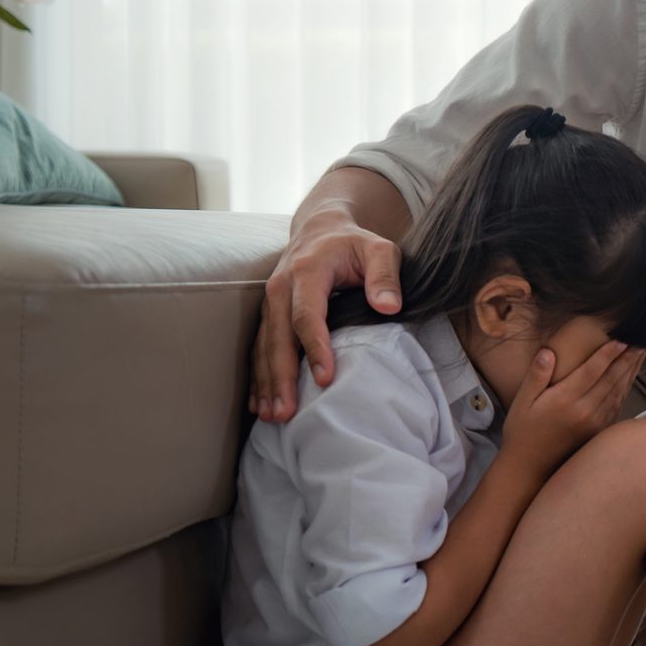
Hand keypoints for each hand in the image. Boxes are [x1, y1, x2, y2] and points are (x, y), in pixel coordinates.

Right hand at [250, 218, 401, 422]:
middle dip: (280, 376)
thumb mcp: (380, 249)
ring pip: (263, 346)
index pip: (307, 315)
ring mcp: (270, 301)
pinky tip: (257, 404)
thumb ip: (385, 275)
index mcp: (307, 271)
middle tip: (286, 413)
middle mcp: (280, 287)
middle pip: (278, 337)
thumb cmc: (355, 243)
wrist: (320, 228)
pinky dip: (257, 376)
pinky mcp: (267, 313)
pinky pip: (258, 347)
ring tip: (271, 416)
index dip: (315, 348)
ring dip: (265, 383)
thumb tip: (389, 307)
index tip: (324, 379)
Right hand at [503, 341, 645, 478]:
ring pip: (619, 391)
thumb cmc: (523, 430)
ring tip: (641, 353)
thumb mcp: (523, 401)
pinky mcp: (599, 431)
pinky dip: (626, 388)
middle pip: (612, 379)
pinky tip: (630, 377)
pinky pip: (617, 405)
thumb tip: (548, 351)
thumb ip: (537, 375)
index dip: (608, 353)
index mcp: (565, 400)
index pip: (593, 371)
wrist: (530, 467)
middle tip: (642, 340)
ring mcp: (595, 423)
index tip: (622, 338)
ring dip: (631, 371)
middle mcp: (584, 411)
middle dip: (627, 358)